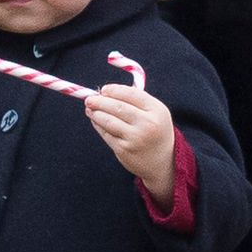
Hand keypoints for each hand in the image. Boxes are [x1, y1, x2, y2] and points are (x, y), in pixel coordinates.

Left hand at [84, 84, 175, 208]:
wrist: (162, 161)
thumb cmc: (155, 131)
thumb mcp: (155, 114)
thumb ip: (136, 102)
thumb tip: (105, 92)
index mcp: (157, 110)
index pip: (131, 94)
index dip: (115, 90)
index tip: (104, 90)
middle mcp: (147, 123)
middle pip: (118, 107)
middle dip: (100, 101)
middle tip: (89, 99)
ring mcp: (135, 138)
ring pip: (109, 121)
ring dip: (96, 114)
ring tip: (89, 109)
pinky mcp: (124, 149)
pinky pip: (107, 134)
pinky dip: (98, 126)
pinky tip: (95, 121)